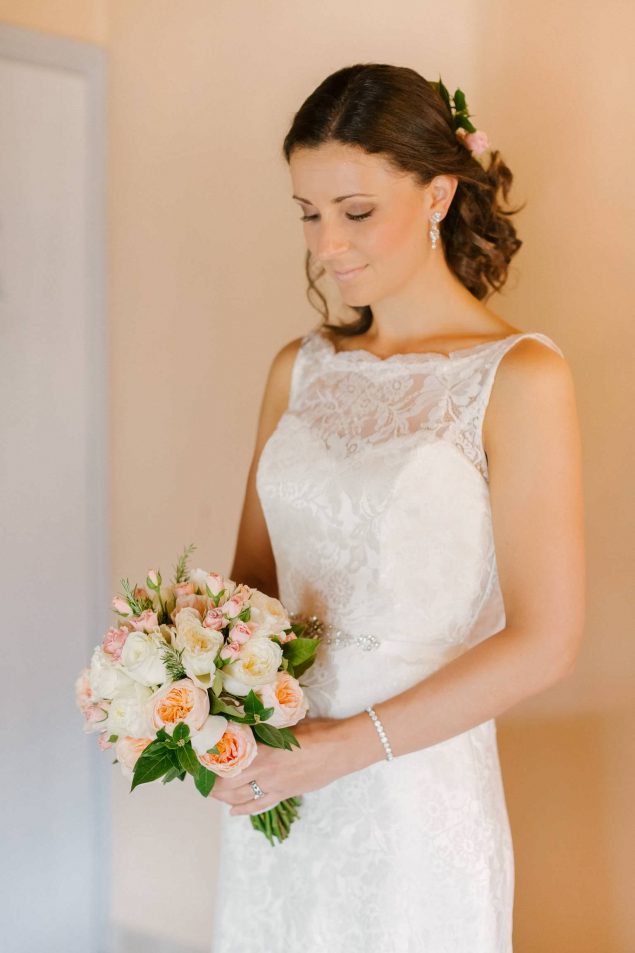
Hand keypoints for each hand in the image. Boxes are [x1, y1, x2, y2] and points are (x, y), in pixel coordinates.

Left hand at [210, 716, 347, 815]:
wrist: (342, 750)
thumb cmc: (318, 732)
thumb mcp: (288, 725)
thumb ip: (266, 729)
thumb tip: (248, 725)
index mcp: (264, 752)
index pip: (228, 761)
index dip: (210, 762)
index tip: (198, 758)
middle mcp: (265, 773)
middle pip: (229, 783)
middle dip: (211, 782)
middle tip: (200, 777)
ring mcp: (275, 787)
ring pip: (241, 797)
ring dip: (223, 797)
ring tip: (211, 792)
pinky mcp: (285, 794)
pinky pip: (260, 805)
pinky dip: (244, 810)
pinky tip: (233, 812)